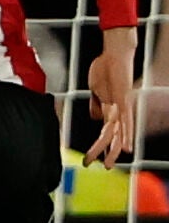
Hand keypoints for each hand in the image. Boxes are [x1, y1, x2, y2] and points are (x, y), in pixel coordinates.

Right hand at [89, 37, 141, 165]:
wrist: (114, 54)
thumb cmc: (104, 68)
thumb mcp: (96, 90)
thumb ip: (97, 105)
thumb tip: (97, 118)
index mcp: (109, 109)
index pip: (108, 132)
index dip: (105, 146)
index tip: (97, 158)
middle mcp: (118, 110)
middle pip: (115, 136)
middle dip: (109, 153)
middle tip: (105, 168)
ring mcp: (122, 106)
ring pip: (118, 133)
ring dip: (113, 150)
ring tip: (109, 164)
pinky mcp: (123, 100)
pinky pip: (125, 121)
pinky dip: (126, 135)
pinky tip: (126, 147)